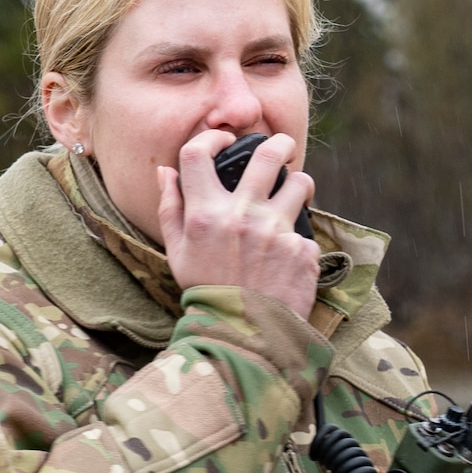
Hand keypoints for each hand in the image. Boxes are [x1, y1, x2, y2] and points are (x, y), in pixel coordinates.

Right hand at [157, 130, 318, 317]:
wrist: (243, 334)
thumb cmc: (207, 291)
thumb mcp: (177, 252)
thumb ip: (170, 208)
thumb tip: (165, 171)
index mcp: (205, 214)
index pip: (199, 154)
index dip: (212, 138)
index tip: (225, 141)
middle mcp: (242, 215)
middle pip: (267, 154)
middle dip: (279, 143)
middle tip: (282, 146)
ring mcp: (275, 231)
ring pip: (300, 183)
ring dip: (299, 185)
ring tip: (295, 194)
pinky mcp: (302, 249)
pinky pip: (306, 230)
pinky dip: (299, 237)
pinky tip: (289, 255)